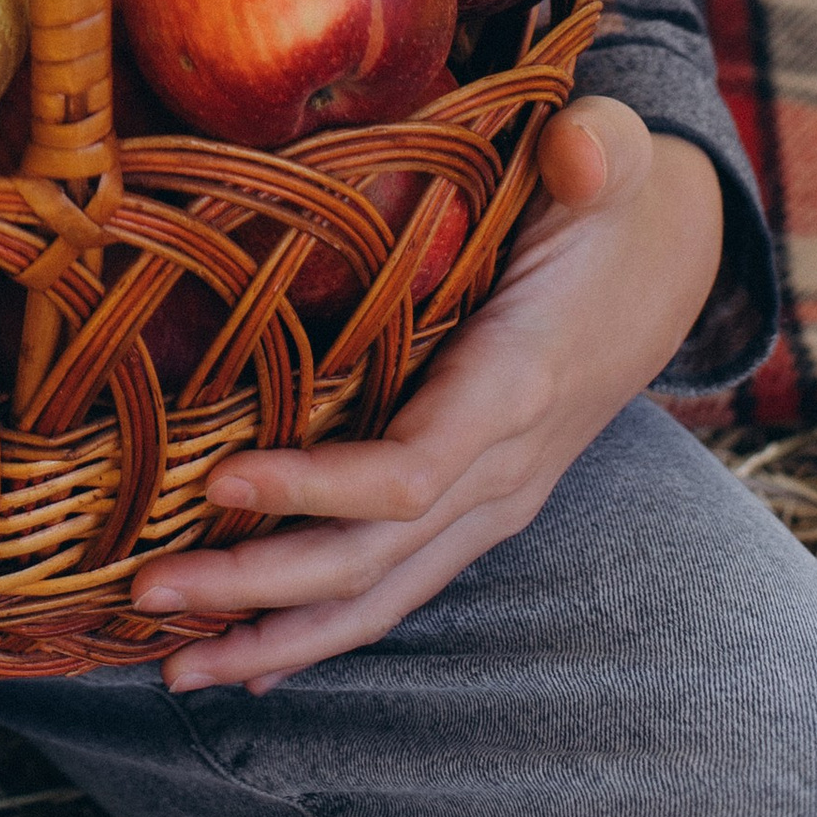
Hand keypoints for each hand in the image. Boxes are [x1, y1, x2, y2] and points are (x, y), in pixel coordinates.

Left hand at [132, 100, 723, 692]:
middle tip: (147, 587)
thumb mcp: (614, 160)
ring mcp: (491, 499)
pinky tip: (254, 658)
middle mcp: (504, 468)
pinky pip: (395, 583)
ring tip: (176, 666)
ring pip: (381, 593)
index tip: (215, 477)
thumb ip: (598, 150)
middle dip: (260, 585)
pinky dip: (322, 628)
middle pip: (374, 556)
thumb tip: (577, 150)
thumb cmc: (615, 200)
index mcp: (516, 386)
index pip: (410, 468)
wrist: (670, 259)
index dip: (316, 487)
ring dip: (279, 634)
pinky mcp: (475, 503)